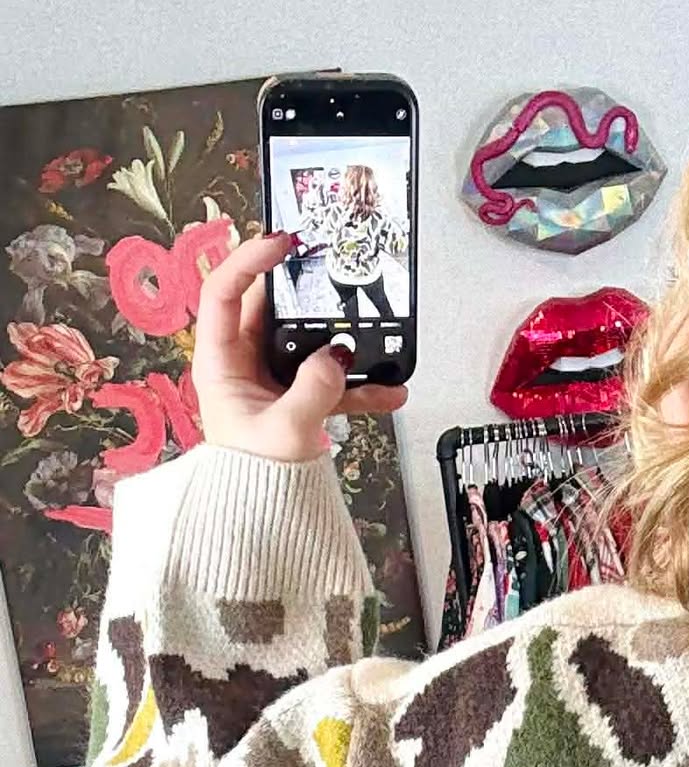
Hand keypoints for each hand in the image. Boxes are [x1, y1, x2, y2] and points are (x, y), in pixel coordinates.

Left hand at [192, 231, 406, 462]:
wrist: (263, 522)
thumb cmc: (254, 480)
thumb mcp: (286, 431)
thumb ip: (314, 388)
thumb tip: (337, 356)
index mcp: (220, 363)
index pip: (225, 294)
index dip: (249, 261)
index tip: (283, 244)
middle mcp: (243, 364)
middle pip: (271, 310)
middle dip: (304, 293)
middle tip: (331, 271)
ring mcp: (272, 381)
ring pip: (306, 344)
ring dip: (342, 343)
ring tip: (371, 333)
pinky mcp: (297, 401)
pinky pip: (330, 382)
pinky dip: (359, 386)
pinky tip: (390, 393)